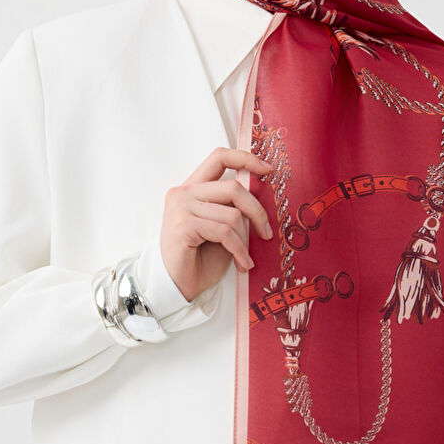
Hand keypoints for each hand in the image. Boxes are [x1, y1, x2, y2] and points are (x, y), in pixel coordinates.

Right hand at [160, 146, 273, 302]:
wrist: (175, 286)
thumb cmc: (198, 259)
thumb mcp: (221, 227)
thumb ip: (233, 207)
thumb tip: (261, 197)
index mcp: (193, 188)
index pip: (220, 157)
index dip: (246, 158)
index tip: (268, 170)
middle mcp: (184, 192)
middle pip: (234, 187)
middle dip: (257, 212)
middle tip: (266, 233)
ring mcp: (181, 208)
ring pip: (232, 214)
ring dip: (245, 241)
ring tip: (245, 258)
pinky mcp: (183, 226)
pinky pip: (225, 232)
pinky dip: (239, 250)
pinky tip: (242, 263)